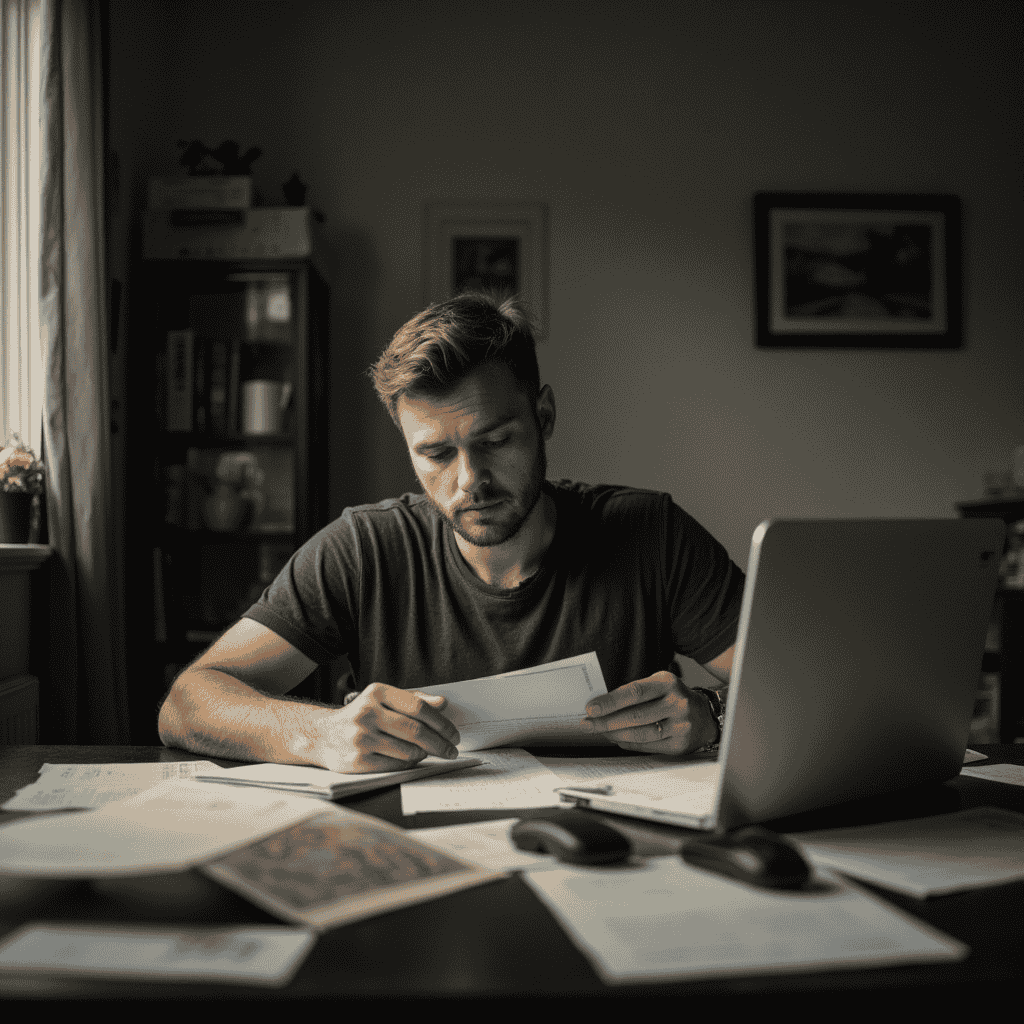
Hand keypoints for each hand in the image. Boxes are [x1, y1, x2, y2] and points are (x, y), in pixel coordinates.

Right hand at [310, 683, 460, 772]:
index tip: (453, 734)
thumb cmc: (361, 716)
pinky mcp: (357, 760)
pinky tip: (410, 760)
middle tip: (451, 750)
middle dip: (440, 743)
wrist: (323, 735)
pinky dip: (409, 764)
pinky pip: (395, 765)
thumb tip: (442, 702)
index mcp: (377, 693)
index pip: (419, 707)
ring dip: (424, 754)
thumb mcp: (383, 700)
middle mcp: (367, 713)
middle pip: (416, 730)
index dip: (441, 722)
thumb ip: (413, 700)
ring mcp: (361, 737)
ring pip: (408, 750)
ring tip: (427, 753)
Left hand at [578, 670, 716, 756]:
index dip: (610, 701)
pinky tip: (617, 739)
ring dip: (615, 734)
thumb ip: (635, 692)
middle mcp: (676, 703)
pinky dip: (629, 744)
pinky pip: (648, 746)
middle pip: (635, 715)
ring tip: (600, 732)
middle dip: (606, 721)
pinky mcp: (680, 744)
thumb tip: (602, 705)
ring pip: (640, 733)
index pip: (634, 692)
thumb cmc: (673, 697)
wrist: (706, 715)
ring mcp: (680, 725)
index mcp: (668, 683)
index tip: (591, 708)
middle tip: (588, 724)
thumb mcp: (659, 684)